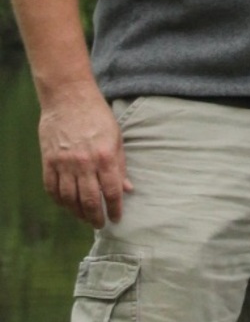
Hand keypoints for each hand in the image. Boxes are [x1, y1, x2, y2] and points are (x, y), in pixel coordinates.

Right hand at [38, 82, 132, 227]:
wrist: (69, 97)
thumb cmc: (98, 116)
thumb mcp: (117, 139)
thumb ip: (121, 166)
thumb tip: (128, 189)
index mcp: (105, 157)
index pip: (111, 192)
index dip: (115, 209)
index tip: (117, 219)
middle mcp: (84, 163)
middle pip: (89, 200)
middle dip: (96, 217)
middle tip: (99, 224)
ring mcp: (64, 162)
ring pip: (69, 198)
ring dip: (77, 212)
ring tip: (84, 217)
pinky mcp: (49, 159)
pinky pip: (51, 187)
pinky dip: (58, 200)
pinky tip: (66, 205)